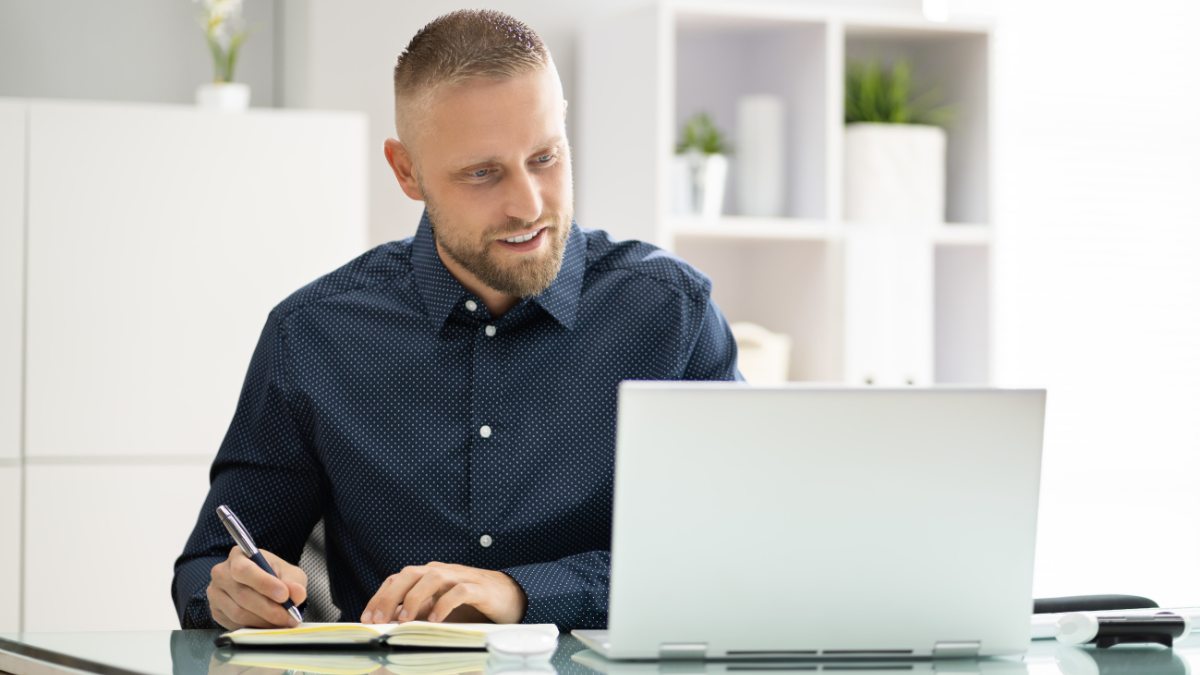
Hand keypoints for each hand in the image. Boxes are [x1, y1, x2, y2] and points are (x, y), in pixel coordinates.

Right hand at [207, 546, 307, 629]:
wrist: (261, 586)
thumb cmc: (273, 575)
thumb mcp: (288, 573)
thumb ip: (293, 582)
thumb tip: (296, 593)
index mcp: (238, 556)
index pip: (244, 570)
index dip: (264, 584)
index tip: (284, 595)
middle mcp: (221, 573)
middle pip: (242, 595)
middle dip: (269, 609)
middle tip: (289, 616)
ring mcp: (215, 594)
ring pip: (238, 613)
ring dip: (264, 621)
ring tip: (282, 621)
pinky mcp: (216, 611)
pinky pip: (234, 624)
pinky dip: (254, 627)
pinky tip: (268, 624)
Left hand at [361, 561, 527, 624]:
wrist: (509, 595)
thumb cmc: (470, 603)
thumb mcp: (438, 608)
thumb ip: (417, 613)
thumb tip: (389, 626)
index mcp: (428, 575)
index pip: (398, 579)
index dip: (380, 596)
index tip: (367, 618)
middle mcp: (442, 572)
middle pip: (410, 574)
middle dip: (390, 596)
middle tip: (379, 619)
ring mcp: (461, 577)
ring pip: (433, 578)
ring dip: (415, 598)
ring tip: (404, 620)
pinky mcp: (479, 588)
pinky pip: (460, 591)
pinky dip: (445, 604)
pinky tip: (435, 619)